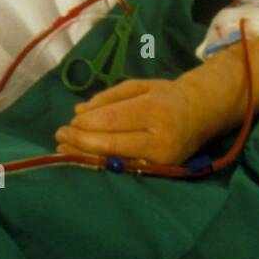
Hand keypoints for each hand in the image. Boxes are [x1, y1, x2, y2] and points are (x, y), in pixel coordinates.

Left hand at [54, 77, 201, 166]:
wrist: (199, 114)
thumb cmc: (165, 96)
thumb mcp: (139, 86)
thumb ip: (108, 98)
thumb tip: (78, 112)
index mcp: (155, 109)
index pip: (114, 120)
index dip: (88, 123)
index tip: (70, 122)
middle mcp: (160, 138)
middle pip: (113, 145)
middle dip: (82, 141)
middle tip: (59, 135)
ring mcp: (161, 160)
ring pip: (117, 162)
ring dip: (86, 156)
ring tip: (64, 150)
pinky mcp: (161, 173)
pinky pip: (126, 170)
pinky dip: (103, 165)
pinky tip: (85, 160)